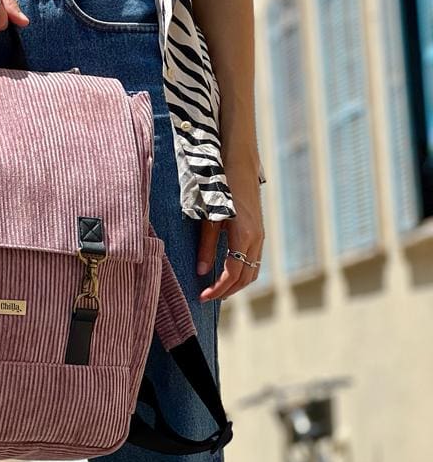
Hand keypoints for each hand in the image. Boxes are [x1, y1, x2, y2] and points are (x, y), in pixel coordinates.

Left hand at [196, 158, 264, 301]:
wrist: (240, 164)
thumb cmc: (221, 188)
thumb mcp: (209, 218)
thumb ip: (207, 246)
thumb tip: (201, 272)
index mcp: (244, 237)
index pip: (233, 274)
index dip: (218, 289)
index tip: (202, 297)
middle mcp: (257, 239)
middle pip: (246, 277)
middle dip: (227, 291)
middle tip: (207, 297)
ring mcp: (261, 236)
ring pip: (253, 270)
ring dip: (236, 283)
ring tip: (217, 289)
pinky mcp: (259, 231)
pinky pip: (254, 259)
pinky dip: (242, 271)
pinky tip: (228, 272)